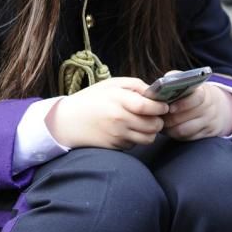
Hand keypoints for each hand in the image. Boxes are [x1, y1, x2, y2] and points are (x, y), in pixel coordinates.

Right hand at [46, 77, 168, 149]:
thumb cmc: (90, 99)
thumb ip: (135, 85)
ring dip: (150, 132)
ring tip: (144, 123)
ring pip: (148, 138)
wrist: (67, 121)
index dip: (160, 107)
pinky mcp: (115, 146)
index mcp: (118, 100)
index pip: (148, 107)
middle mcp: (119, 119)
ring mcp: (117, 135)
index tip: (163, 106)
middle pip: (153, 125)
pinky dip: (136, 138)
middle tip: (155, 115)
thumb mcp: (111, 84)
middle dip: (159, 121)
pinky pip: (135, 144)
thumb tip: (154, 93)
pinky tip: (129, 130)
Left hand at [163, 82, 231, 140]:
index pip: (197, 98)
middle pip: (188, 116)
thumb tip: (161, 83)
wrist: (218, 108)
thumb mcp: (189, 83)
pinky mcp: (205, 135)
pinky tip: (168, 129)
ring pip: (185, 130)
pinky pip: (187, 138)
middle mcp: (209, 108)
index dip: (182, 104)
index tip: (170, 107)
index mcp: (204, 93)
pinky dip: (175, 135)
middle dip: (169, 118)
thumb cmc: (194, 93)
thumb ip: (174, 78)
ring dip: (170, 128)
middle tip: (157, 117)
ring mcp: (208, 123)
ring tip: (160, 123)